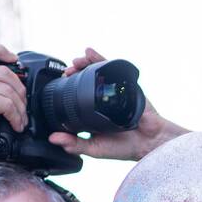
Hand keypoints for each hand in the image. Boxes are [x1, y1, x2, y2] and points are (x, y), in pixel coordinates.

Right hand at [0, 40, 26, 147]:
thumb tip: (6, 89)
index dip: (0, 49)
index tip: (14, 59)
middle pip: (4, 71)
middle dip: (20, 88)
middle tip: (24, 104)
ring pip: (9, 89)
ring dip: (20, 107)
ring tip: (22, 119)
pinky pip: (8, 104)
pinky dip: (16, 116)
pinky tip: (16, 125)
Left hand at [47, 48, 185, 161]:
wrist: (148, 142)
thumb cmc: (124, 148)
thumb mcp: (95, 148)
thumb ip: (75, 144)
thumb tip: (53, 139)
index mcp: (93, 114)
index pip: (76, 97)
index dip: (66, 90)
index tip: (57, 86)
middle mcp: (102, 100)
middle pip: (85, 81)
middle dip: (74, 74)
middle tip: (65, 73)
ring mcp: (113, 91)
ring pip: (96, 73)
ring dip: (83, 64)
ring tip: (75, 62)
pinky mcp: (123, 85)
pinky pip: (110, 69)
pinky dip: (99, 59)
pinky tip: (89, 53)